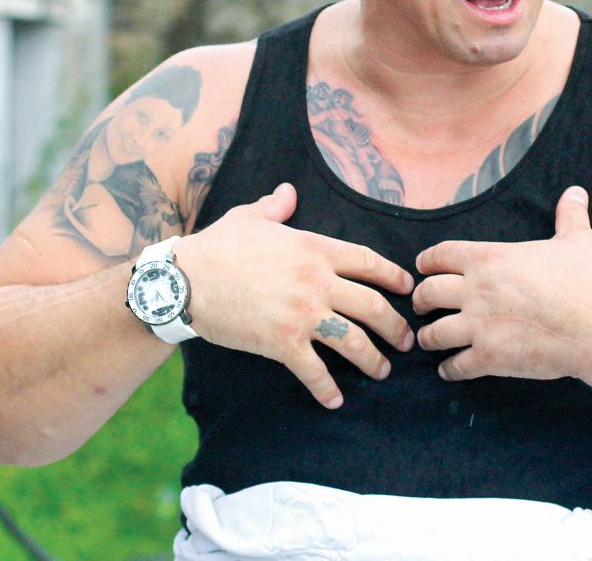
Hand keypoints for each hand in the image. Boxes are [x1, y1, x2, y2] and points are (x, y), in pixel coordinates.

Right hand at [175, 183, 414, 407]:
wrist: (184, 280)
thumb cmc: (217, 246)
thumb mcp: (250, 217)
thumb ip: (276, 207)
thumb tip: (287, 191)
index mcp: (315, 249)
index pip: (369, 262)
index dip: (393, 277)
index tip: (407, 288)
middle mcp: (317, 282)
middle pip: (372, 306)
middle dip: (396, 327)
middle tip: (407, 341)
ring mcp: (302, 314)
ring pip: (353, 341)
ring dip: (374, 360)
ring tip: (383, 370)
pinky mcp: (282, 343)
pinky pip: (315, 370)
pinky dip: (327, 389)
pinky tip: (335, 400)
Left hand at [413, 186, 591, 381]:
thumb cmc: (585, 281)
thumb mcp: (576, 241)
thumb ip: (569, 216)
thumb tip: (577, 192)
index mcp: (488, 259)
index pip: (440, 255)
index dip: (427, 261)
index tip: (422, 267)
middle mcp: (476, 290)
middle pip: (427, 293)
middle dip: (420, 300)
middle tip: (421, 305)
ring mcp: (479, 326)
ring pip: (434, 333)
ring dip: (428, 337)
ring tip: (429, 339)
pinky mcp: (489, 358)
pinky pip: (456, 366)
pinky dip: (449, 369)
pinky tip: (449, 369)